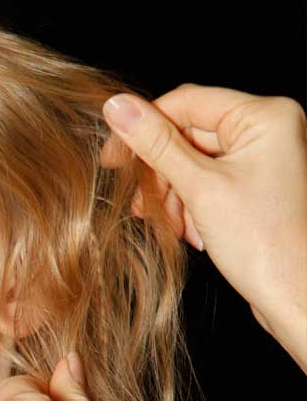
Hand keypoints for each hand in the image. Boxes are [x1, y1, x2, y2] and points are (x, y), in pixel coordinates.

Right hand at [100, 84, 306, 370]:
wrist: (294, 297)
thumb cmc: (264, 245)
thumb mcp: (200, 189)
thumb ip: (156, 145)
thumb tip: (117, 107)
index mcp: (265, 116)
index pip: (187, 103)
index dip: (144, 128)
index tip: (112, 157)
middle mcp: (268, 130)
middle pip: (189, 135)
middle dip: (161, 172)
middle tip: (141, 203)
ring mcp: (262, 159)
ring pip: (193, 162)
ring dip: (172, 194)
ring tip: (168, 224)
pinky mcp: (254, 186)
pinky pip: (207, 182)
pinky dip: (189, 205)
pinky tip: (189, 231)